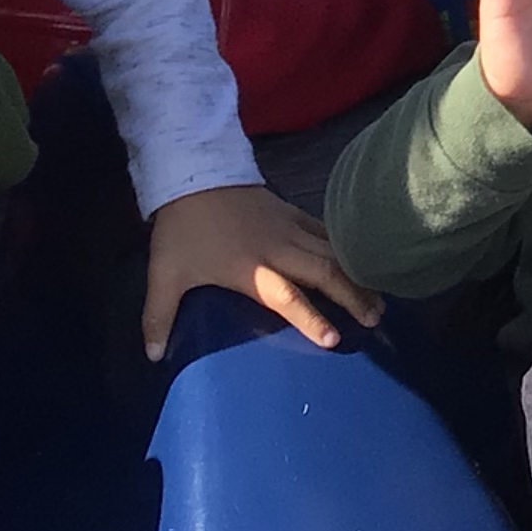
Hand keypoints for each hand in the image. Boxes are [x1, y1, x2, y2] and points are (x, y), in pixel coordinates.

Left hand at [143, 182, 383, 359]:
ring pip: (333, 252)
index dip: (311, 317)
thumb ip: (159, 317)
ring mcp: (289, 229)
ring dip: (357, 273)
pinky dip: (344, 245)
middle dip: (353, 296)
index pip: (287, 297)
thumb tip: (152, 356)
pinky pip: (325, 231)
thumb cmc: (182, 229)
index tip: (334, 339)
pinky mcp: (292, 213)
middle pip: (325, 272)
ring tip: (379, 296)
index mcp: (251, 269)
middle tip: (376, 319)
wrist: (193, 174)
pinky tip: (360, 257)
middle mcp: (278, 251)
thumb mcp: (164, 275)